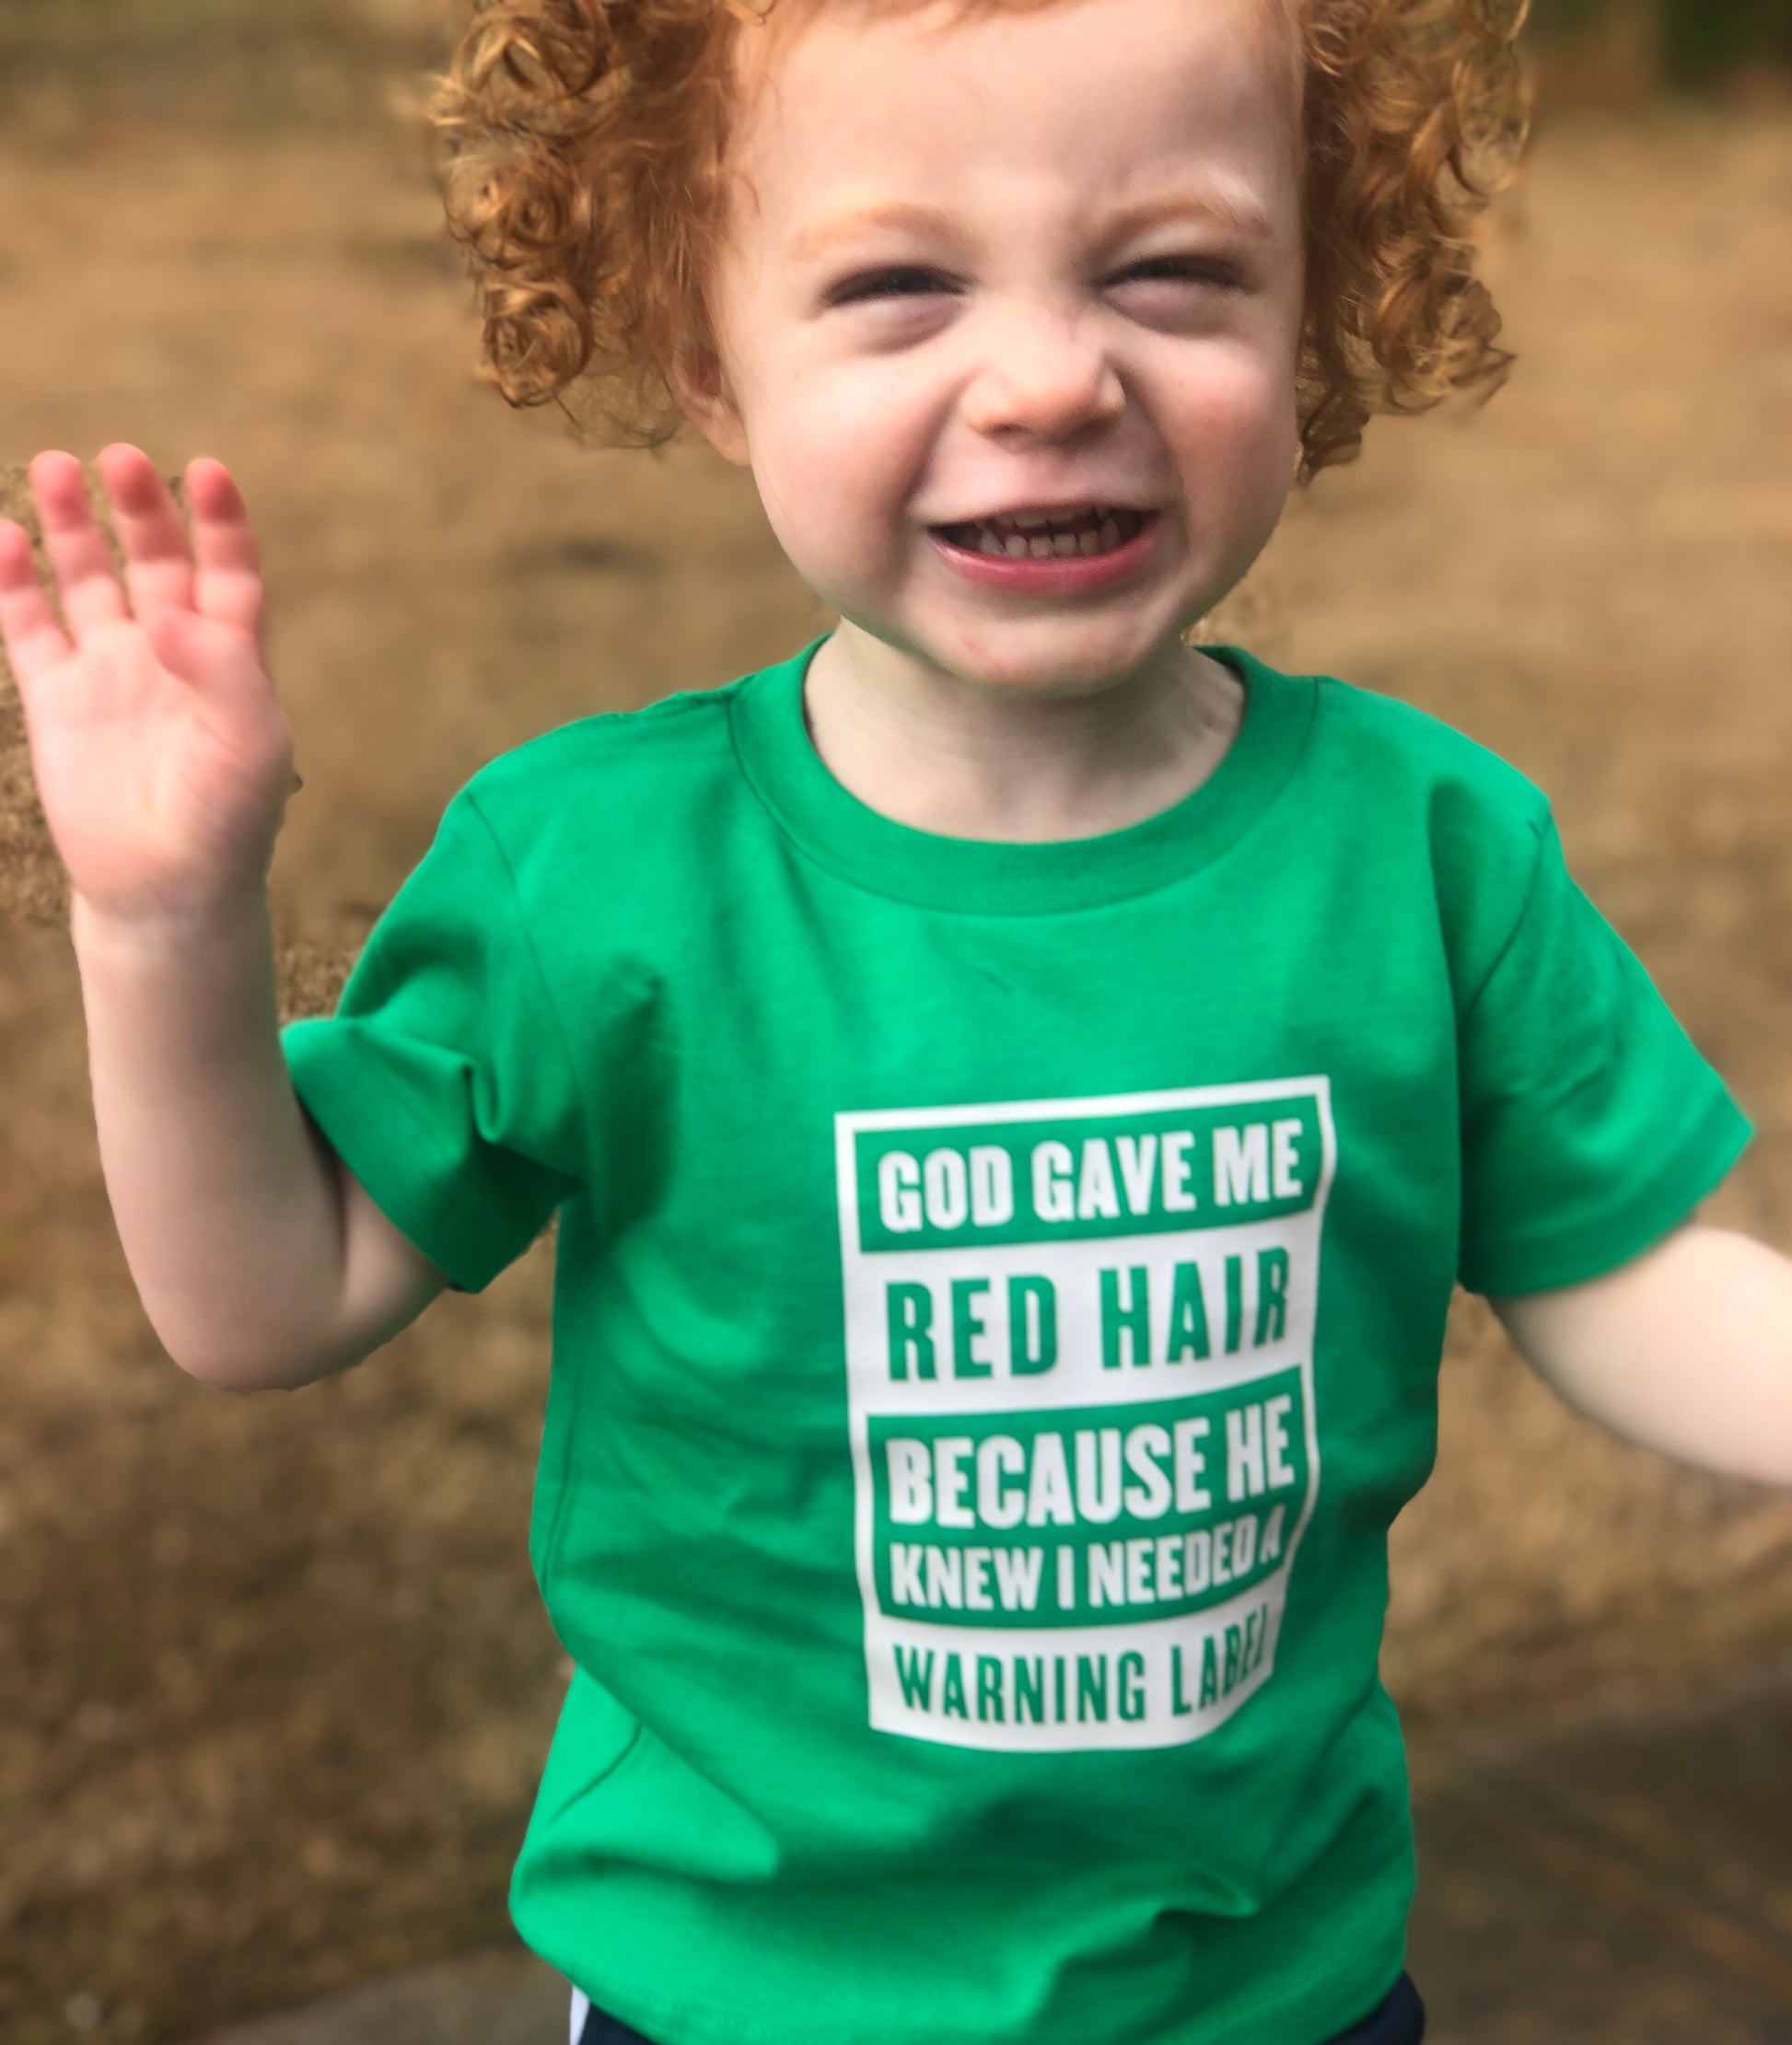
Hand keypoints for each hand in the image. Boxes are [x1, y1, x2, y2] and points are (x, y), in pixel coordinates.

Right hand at [0, 444, 296, 929]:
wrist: (166, 889)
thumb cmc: (227, 822)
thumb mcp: (251, 746)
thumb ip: (224, 674)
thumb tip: (169, 615)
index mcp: (234, 660)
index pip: (229, 574)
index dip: (222, 524)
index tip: (211, 472)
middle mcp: (173, 654)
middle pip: (157, 562)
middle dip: (141, 510)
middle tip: (121, 459)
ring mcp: (112, 671)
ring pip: (90, 580)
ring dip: (73, 527)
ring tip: (56, 468)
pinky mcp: (58, 698)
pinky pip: (31, 626)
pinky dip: (15, 583)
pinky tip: (4, 539)